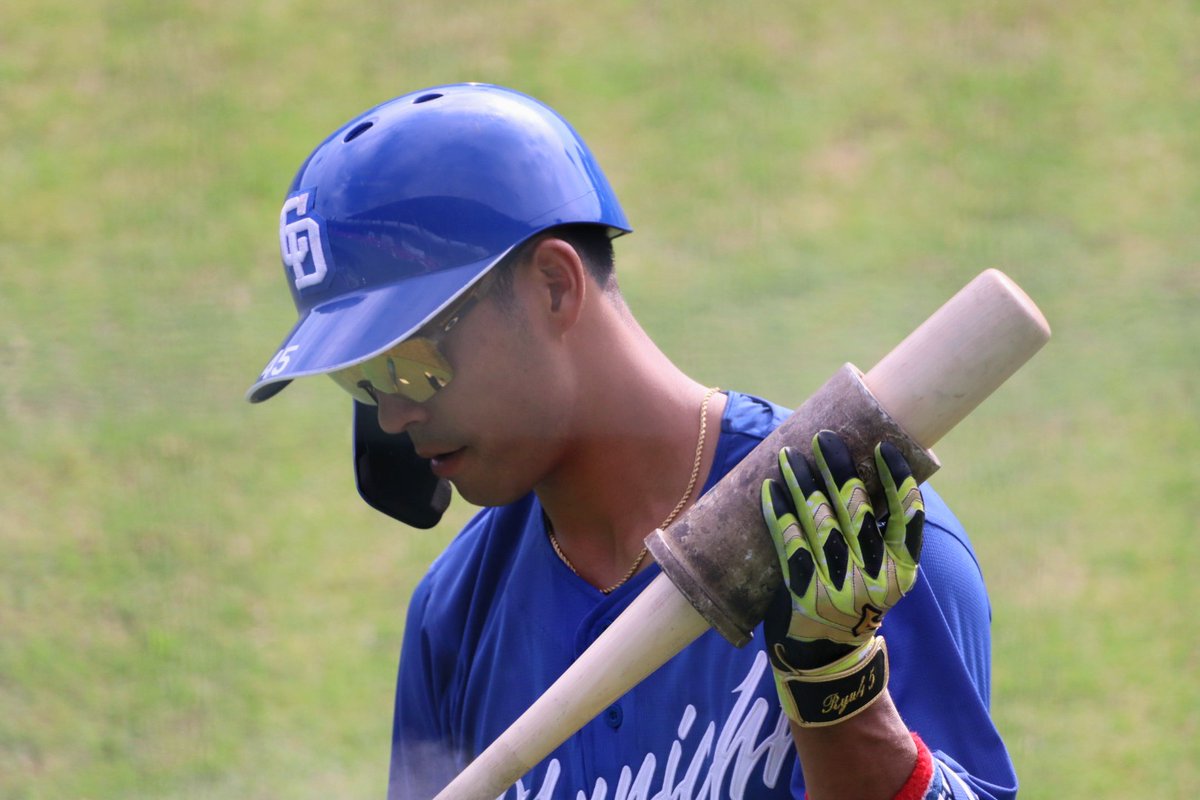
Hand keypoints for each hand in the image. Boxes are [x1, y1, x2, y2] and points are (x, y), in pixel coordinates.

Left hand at [760, 430, 923, 724]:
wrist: (827, 654)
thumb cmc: (853, 597)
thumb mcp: (881, 572)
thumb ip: (878, 534)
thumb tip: (861, 468)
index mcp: (903, 568)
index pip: (907, 515)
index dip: (897, 478)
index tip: (882, 446)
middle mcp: (876, 577)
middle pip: (857, 510)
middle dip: (838, 469)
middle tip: (823, 438)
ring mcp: (841, 587)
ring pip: (821, 521)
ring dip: (803, 483)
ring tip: (790, 456)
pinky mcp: (807, 594)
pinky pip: (791, 543)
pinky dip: (780, 512)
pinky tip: (770, 489)